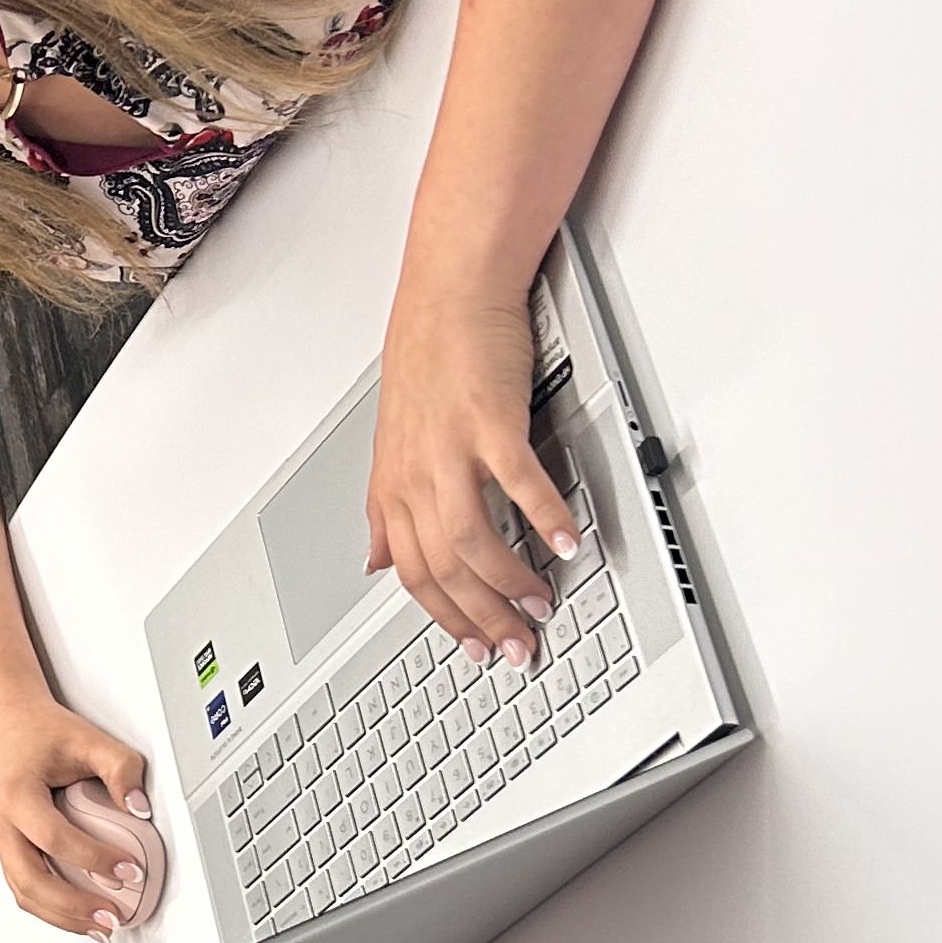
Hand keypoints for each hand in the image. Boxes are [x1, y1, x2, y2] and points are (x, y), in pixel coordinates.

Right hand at [0, 699, 151, 937]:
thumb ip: (122, 769)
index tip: (129, 869)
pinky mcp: (7, 849)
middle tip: (111, 917)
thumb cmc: (42, 732)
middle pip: (30, 880)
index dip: (94, 859)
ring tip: (99, 926)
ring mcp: (0, 839)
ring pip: (23, 892)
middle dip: (73, 906)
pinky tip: (79, 916)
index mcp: (17, 794)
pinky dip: (51, 908)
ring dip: (61, 916)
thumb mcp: (90, 740)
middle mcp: (2, 822)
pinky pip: (24, 888)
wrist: (10, 724)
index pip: (55, 838)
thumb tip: (140, 809)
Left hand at [368, 284, 577, 666]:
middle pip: (443, 569)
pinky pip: (517, 481)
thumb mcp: (392, 446)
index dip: (446, 620)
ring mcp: (449, 448)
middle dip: (483, 618)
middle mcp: (414, 474)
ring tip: (541, 602)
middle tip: (520, 646)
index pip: (413, 576)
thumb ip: (388, 511)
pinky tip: (565, 540)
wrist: (449, 293)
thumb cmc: (429, 362)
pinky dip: (543, 515)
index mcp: (393, 487)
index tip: (477, 649)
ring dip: (509, 580)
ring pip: (470, 539)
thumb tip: (376, 562)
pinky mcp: (487, 419)